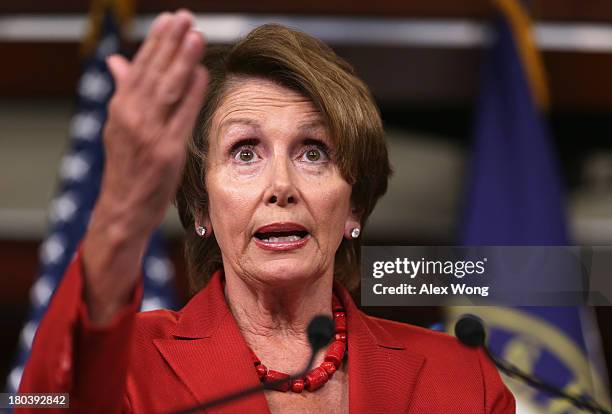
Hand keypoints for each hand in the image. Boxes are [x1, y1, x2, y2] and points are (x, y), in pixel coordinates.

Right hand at [82, 10, 207, 323]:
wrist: (122, 210)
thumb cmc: (127, 169)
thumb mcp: (120, 128)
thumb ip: (125, 94)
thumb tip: (118, 61)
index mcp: (120, 110)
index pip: (139, 69)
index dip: (156, 44)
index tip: (169, 20)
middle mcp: (131, 119)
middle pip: (153, 74)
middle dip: (170, 44)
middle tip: (184, 17)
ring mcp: (148, 135)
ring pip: (166, 91)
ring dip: (182, 61)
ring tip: (195, 35)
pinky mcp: (166, 153)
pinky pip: (181, 117)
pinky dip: (191, 94)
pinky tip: (201, 74)